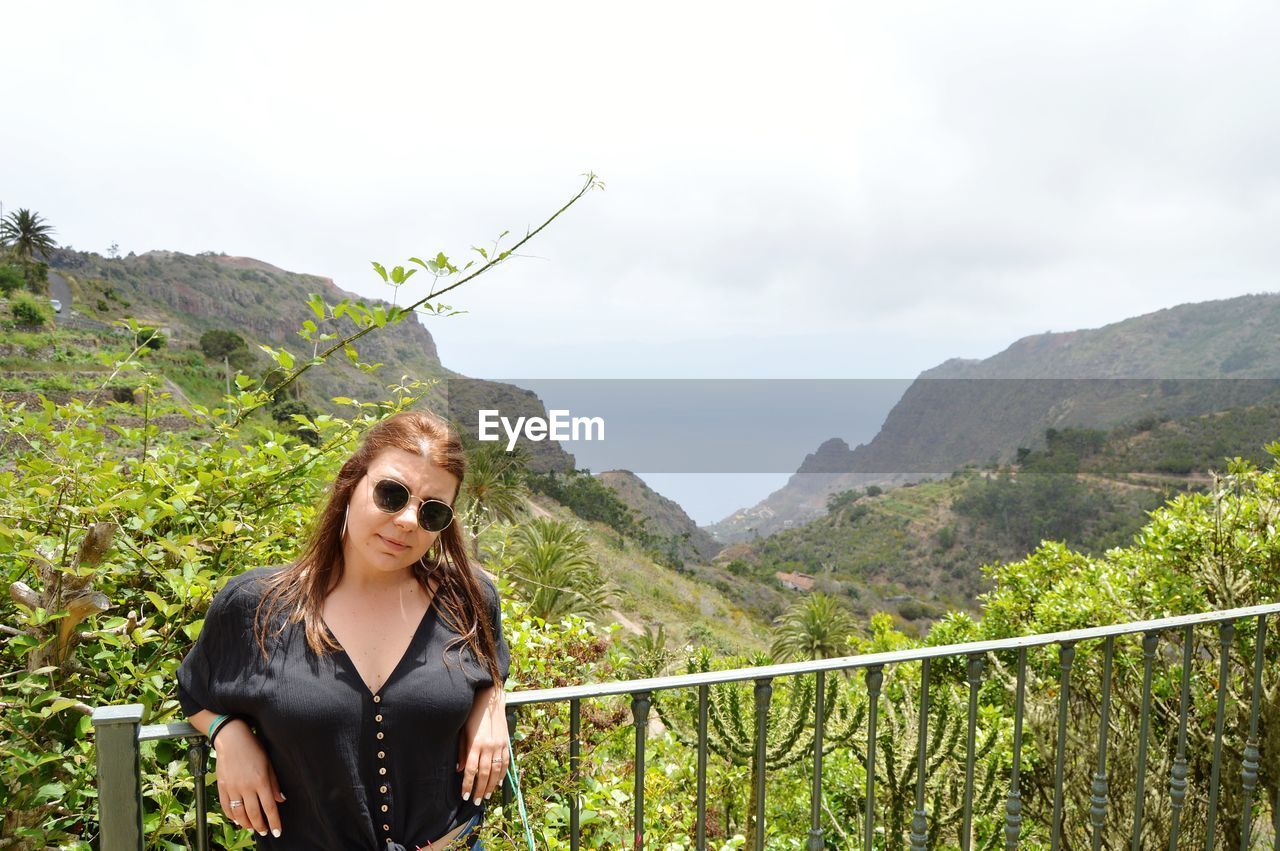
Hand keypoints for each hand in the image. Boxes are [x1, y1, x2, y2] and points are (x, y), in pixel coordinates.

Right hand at [213, 719, 285, 837]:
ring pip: (239, 814)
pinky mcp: (222, 787)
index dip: (274, 821)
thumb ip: (274, 783)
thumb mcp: (269, 763)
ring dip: (246, 824)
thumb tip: (280, 800)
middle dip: (260, 826)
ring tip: (252, 828)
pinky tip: (237, 820)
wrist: (232, 739)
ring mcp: (232, 788)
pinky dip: (232, 816)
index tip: (277, 832)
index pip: (269, 807)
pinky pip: (226, 807)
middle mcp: (246, 787)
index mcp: (261, 781)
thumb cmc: (254, 748)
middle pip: (254, 814)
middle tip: (265, 832)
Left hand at [457, 686, 507, 802]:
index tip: (464, 795)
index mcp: (476, 744)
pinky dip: (502, 774)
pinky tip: (498, 782)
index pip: (470, 770)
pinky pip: (505, 762)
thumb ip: (461, 752)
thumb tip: (459, 770)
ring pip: (496, 771)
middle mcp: (488, 746)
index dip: (467, 784)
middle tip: (475, 801)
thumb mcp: (463, 733)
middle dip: (479, 789)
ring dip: (491, 785)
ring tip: (486, 795)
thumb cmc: (472, 716)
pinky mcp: (506, 743)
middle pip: (484, 774)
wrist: (490, 701)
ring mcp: (499, 745)